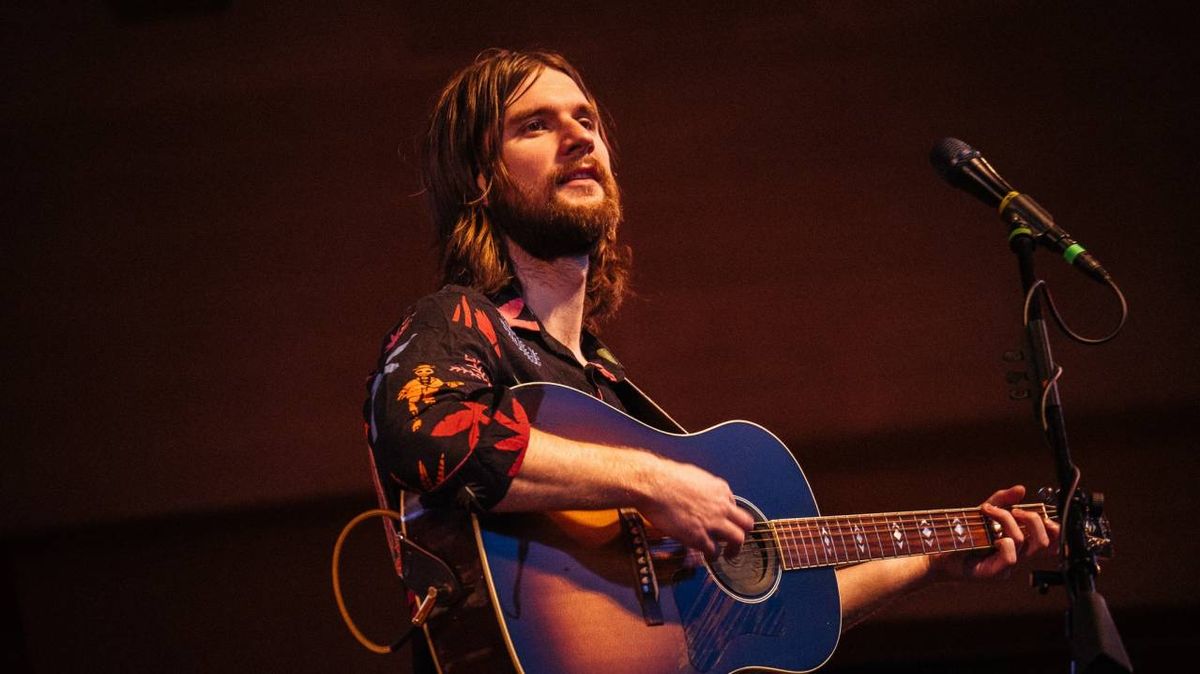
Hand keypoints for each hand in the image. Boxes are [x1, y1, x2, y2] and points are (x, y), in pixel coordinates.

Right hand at [635, 457, 754, 561]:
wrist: (652, 484)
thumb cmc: (664, 477)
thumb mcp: (691, 476)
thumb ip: (700, 487)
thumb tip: (696, 490)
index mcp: (719, 489)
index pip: (734, 505)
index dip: (728, 515)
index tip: (723, 520)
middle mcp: (721, 505)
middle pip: (745, 523)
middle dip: (741, 532)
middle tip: (735, 540)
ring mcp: (713, 522)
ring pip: (737, 539)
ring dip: (734, 549)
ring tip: (729, 554)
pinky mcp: (699, 536)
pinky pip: (714, 551)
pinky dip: (712, 556)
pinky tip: (707, 557)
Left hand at [929, 484, 1060, 581]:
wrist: (938, 551)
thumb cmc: (962, 534)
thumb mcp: (983, 512)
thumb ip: (1002, 500)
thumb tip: (1021, 489)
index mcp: (1020, 544)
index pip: (1051, 541)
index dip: (1056, 529)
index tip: (1040, 513)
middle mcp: (1017, 556)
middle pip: (1045, 541)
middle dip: (1033, 519)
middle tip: (1014, 510)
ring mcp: (1006, 566)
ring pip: (1024, 542)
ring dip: (1008, 521)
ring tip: (990, 512)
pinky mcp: (993, 573)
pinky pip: (1011, 556)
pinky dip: (1003, 541)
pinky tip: (991, 537)